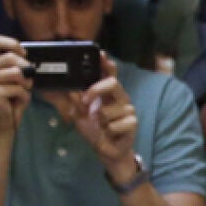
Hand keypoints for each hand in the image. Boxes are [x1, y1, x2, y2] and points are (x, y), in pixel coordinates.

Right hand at [0, 36, 31, 132]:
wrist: (5, 119)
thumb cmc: (13, 94)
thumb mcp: (17, 74)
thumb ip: (18, 61)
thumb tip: (23, 53)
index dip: (13, 45)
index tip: (23, 54)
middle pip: (11, 57)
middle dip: (25, 69)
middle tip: (25, 81)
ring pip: (16, 72)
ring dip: (25, 83)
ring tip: (20, 91)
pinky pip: (17, 88)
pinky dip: (23, 96)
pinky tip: (15, 101)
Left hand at [49, 55, 137, 174]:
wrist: (107, 151)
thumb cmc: (95, 130)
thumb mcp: (79, 115)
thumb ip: (76, 103)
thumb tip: (72, 91)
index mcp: (107, 92)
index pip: (109, 73)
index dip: (106, 63)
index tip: (101, 54)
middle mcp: (119, 97)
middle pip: (113, 83)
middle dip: (96, 89)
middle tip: (85, 100)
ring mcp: (128, 109)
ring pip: (108, 110)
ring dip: (100, 121)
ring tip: (102, 126)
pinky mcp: (133, 123)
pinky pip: (116, 124)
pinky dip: (109, 131)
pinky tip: (111, 133)